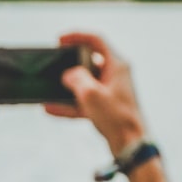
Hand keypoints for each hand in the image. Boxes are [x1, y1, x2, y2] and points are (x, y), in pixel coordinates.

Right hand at [44, 32, 146, 155]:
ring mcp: (111, 92)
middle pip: (90, 60)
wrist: (131, 146)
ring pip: (85, 82)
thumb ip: (76, 78)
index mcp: (117, 65)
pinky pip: (84, 101)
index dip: (76, 36)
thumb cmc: (116, 117)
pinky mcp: (107, 107)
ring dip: (67, 86)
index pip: (96, 40)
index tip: (59, 40)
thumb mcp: (90, 93)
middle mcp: (116, 75)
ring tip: (49, 88)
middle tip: (55, 63)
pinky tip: (51, 109)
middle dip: (70, 63)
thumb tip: (68, 75)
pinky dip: (69, 104)